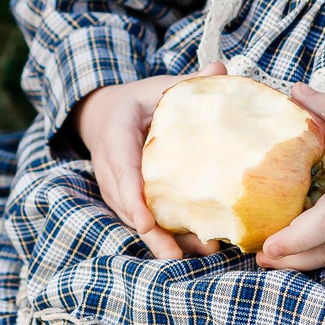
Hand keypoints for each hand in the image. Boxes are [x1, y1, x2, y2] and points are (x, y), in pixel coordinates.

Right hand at [74, 68, 222, 260]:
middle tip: (178, 255)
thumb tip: (221, 70)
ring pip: (136, 221)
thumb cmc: (137, 103)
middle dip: (153, 234)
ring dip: (164, 241)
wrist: (103, 117)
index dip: (132, 199)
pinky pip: (142, 222)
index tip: (146, 222)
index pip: (122, 172)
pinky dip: (166, 236)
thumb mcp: (155, 88)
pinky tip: (196, 247)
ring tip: (200, 252)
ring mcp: (115, 190)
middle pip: (128, 208)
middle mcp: (110, 170)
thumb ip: (185, 84)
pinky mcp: (125, 202)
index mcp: (116, 138)